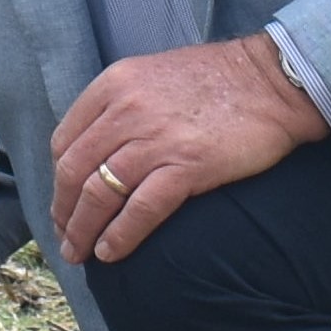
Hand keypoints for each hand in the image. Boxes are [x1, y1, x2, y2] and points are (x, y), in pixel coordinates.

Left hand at [49, 34, 326, 265]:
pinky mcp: (187, 165)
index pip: (65, 142)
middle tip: (66, 240)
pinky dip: (120, 236)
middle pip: (74, 172)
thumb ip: (120, 106)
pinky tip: (112, 253)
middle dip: (64, 213)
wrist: (272, 82)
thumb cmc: (217, 80)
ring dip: (84, 231)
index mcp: (114, 85)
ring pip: (100, 194)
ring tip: (82, 254)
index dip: (58, 183)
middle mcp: (127, 110)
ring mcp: (156, 139)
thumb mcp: (153, 76)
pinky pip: (139, 210)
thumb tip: (96, 150)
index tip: (63, 206)